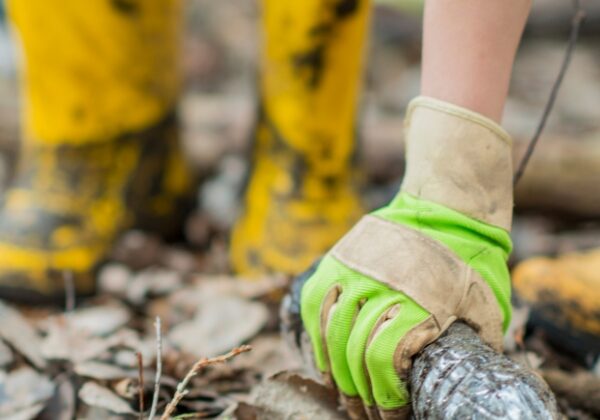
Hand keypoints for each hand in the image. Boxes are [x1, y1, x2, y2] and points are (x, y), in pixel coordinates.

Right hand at [300, 97, 513, 418]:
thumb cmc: (469, 260)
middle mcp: (382, 286)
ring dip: (333, 370)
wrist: (445, 208)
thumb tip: (480, 374)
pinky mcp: (340, 260)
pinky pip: (316, 303)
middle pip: (355, 351)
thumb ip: (480, 340)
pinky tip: (324, 360)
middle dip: (357, 392)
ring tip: (341, 393)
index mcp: (420, 302)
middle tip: (363, 413)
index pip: (386, 360)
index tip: (389, 416)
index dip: (383, 397)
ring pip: (331, 330)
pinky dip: (317, 336)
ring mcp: (355, 270)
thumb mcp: (486, 302)